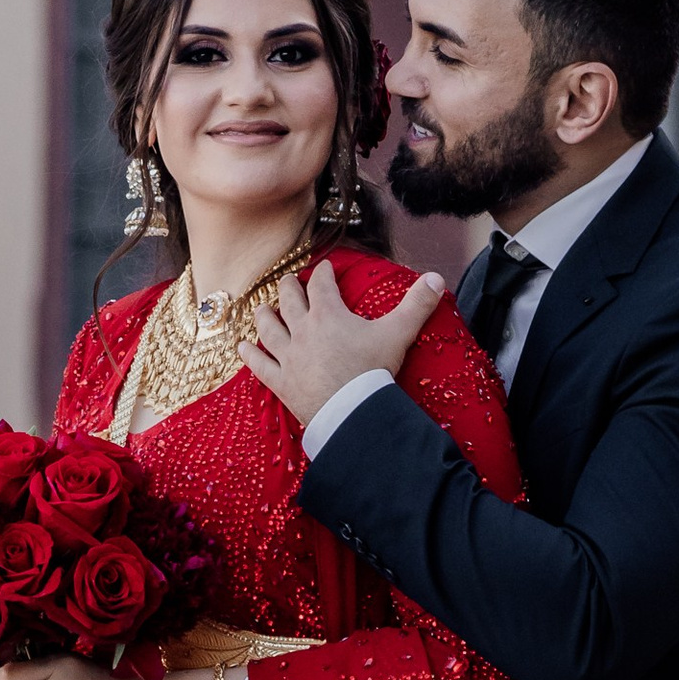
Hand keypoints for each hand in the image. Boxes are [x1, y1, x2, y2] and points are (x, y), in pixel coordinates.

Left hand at [242, 261, 445, 426]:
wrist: (352, 410)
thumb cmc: (373, 370)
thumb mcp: (399, 333)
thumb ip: (417, 304)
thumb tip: (437, 277)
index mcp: (329, 314)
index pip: (323, 285)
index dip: (325, 274)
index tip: (326, 268)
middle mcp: (303, 330)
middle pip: (290, 301)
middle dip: (290, 288)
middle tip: (290, 281)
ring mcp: (288, 356)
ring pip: (268, 328)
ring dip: (265, 315)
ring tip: (262, 307)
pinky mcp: (280, 381)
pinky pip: (259, 365)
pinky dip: (249, 355)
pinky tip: (241, 347)